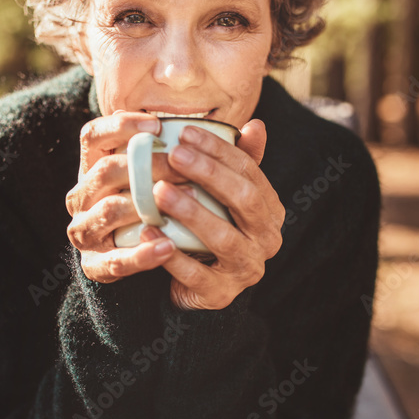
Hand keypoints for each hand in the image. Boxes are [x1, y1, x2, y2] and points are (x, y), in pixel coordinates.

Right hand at [65, 111, 182, 282]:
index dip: (121, 127)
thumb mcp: (149, 178)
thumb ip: (168, 155)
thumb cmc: (145, 208)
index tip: (157, 127)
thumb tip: (226, 126)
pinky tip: (169, 247)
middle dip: (147, 165)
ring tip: (185, 201)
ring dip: (148, 205)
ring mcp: (84, 231)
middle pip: (105, 171)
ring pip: (109, 210)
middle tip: (184, 166)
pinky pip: (117, 259)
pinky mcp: (93, 264)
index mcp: (89, 169)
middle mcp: (80, 197)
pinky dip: (144, 254)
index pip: (92, 136)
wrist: (125, 259)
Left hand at [139, 119, 284, 309]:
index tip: (185, 132)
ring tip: (158, 191)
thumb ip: (238, 163)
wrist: (199, 286)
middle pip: (244, 200)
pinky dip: (170, 253)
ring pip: (223, 237)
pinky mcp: (220, 294)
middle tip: (174, 155)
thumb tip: (256, 124)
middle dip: (208, 174)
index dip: (219, 150)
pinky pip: (196, 273)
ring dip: (190, 211)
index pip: (250, 172)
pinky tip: (148, 230)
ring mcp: (247, 270)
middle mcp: (267, 240)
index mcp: (271, 211)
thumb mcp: (225, 196)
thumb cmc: (211, 228)